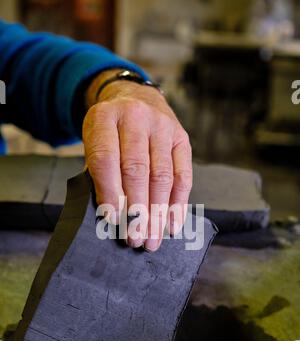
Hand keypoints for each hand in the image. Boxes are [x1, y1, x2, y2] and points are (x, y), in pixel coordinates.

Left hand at [83, 70, 191, 251]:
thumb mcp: (94, 142)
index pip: (106, 161)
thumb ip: (97, 173)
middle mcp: (135, 118)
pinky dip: (178, 203)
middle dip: (136, 210)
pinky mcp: (182, 137)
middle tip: (135, 239)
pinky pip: (183, 175)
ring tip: (153, 239)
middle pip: (137, 171)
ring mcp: (162, 126)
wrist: (135, 99)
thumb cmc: (110, 132)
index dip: (109, 194)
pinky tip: (172, 224)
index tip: (112, 221)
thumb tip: (111, 217)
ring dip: (158, 213)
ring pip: (162, 176)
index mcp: (104, 118)